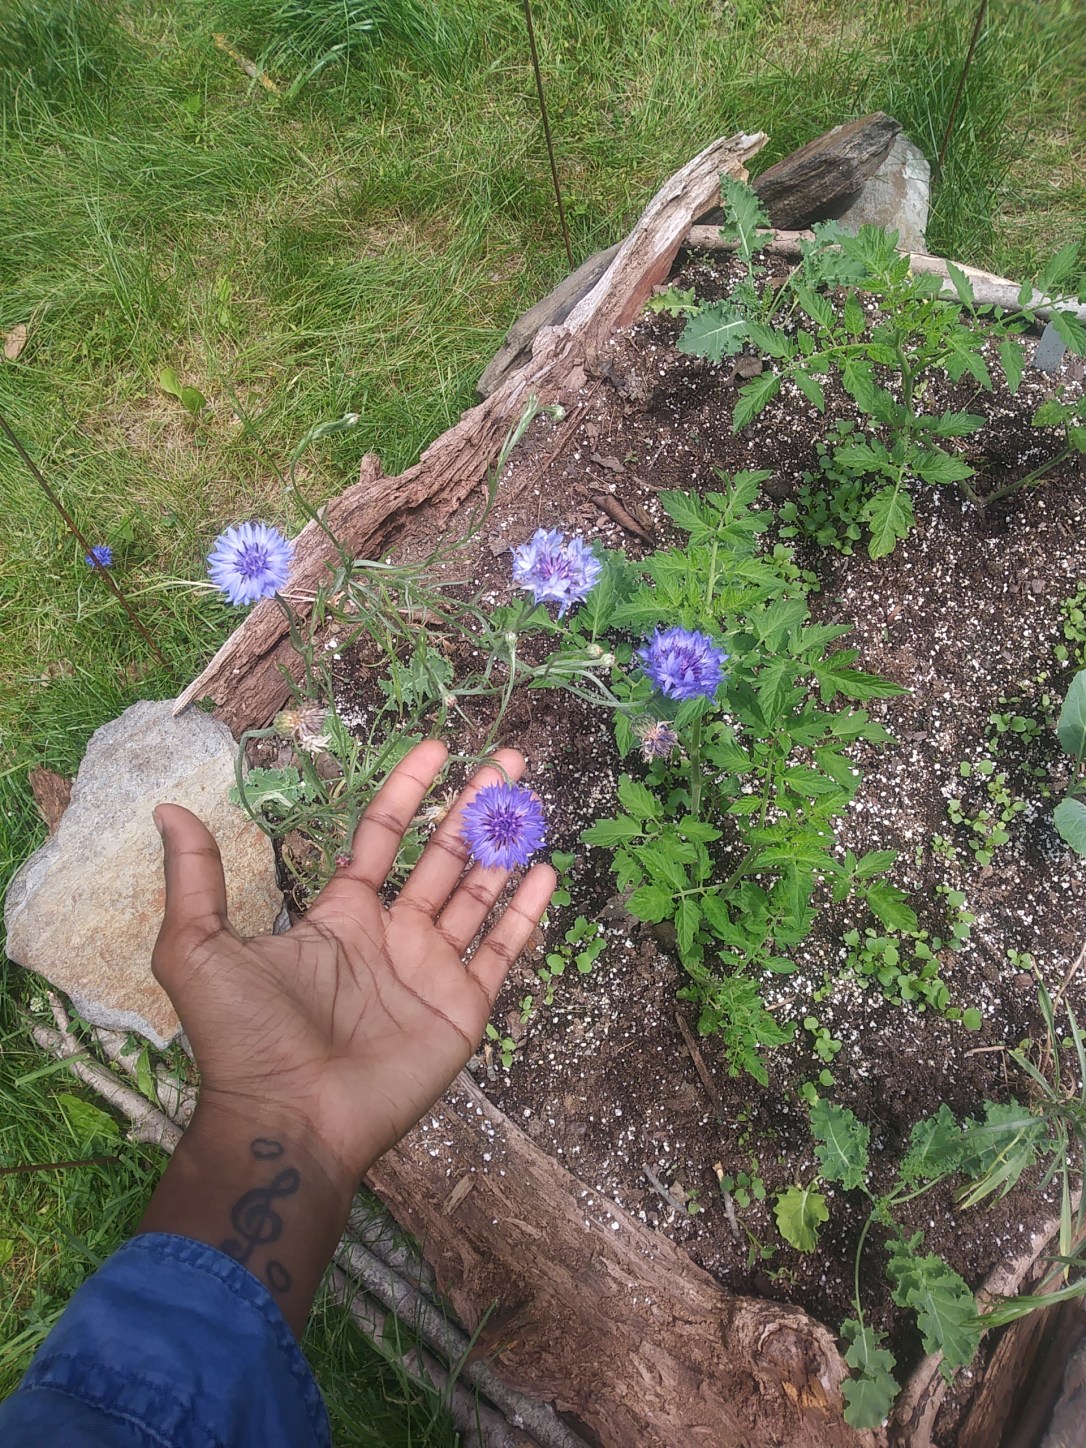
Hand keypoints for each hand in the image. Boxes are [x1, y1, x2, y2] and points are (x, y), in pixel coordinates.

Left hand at [151, 740, 554, 1182]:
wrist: (288, 1119)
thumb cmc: (244, 1039)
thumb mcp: (198, 948)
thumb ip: (194, 879)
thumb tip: (166, 809)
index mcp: (340, 916)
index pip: (383, 835)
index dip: (408, 790)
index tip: (437, 747)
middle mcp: (391, 935)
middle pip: (443, 855)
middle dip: (474, 806)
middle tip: (508, 760)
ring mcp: (430, 970)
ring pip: (478, 892)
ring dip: (505, 846)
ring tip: (530, 799)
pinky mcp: (461, 1008)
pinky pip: (501, 950)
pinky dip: (525, 912)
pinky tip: (545, 871)